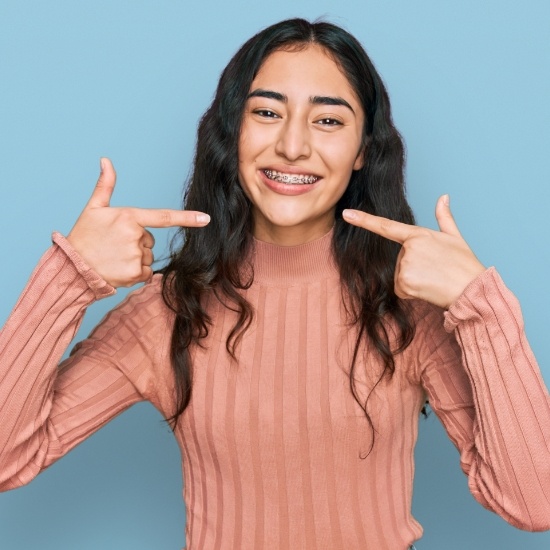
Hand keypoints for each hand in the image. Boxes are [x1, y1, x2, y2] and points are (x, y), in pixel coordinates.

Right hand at [67, 158, 209, 287]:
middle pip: (150, 240)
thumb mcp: (94, 208)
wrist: (73, 266)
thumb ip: (105, 185)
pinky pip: (146, 273)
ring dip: (136, 259)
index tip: (206, 219)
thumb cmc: (84, 236)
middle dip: (137, 243)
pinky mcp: (136, 274)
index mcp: (129, 217)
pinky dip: (136, 273)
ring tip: (114, 257)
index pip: (164, 217)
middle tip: (114, 245)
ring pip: (148, 257)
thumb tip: (106, 160)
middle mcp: (136, 236)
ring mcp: (137, 256)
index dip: (188, 218)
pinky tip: (118, 269)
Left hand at [342, 195, 484, 308]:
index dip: (364, 220)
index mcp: (418, 235)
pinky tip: (427, 289)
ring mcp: (405, 266)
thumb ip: (444, 218)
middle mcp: (409, 248)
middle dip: (414, 267)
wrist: (472, 289)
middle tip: (435, 270)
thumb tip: (443, 197)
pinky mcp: (405, 283)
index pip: (386, 226)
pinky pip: (400, 290)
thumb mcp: (455, 238)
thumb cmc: (465, 264)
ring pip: (399, 276)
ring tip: (433, 279)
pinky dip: (412, 293)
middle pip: (399, 260)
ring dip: (413, 281)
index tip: (346, 214)